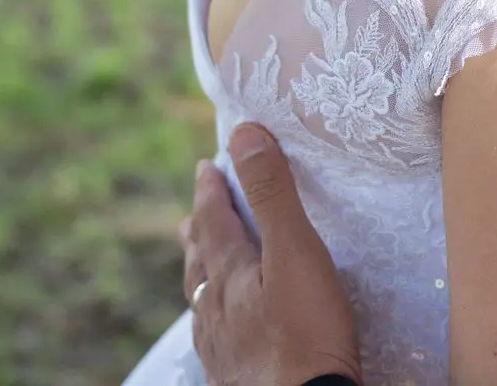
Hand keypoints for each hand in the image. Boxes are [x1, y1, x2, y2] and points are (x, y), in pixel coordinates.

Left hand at [181, 123, 363, 385]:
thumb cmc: (305, 332)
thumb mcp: (295, 251)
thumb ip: (272, 193)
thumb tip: (245, 134)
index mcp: (230, 274)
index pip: (214, 221)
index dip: (210, 190)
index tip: (204, 166)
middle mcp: (217, 309)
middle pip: (200, 262)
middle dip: (199, 232)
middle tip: (191, 215)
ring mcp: (222, 347)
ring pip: (203, 302)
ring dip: (201, 275)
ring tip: (200, 267)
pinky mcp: (235, 376)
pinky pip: (214, 337)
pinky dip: (214, 318)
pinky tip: (223, 329)